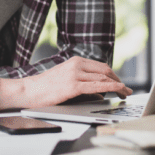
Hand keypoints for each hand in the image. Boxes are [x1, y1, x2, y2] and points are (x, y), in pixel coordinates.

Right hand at [0, 57, 132, 110]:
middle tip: (127, 90)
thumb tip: (100, 92)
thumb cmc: (45, 88)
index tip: (121, 84)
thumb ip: (84, 85)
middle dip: (118, 81)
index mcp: (75, 61)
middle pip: (105, 71)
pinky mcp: (73, 85)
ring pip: (104, 77)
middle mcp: (77, 64)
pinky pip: (97, 86)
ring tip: (126, 93)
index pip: (100, 67)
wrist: (28, 91)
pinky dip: (111, 87)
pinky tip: (118, 91)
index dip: (114, 76)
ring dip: (118, 85)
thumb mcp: (66, 82)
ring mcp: (75, 74)